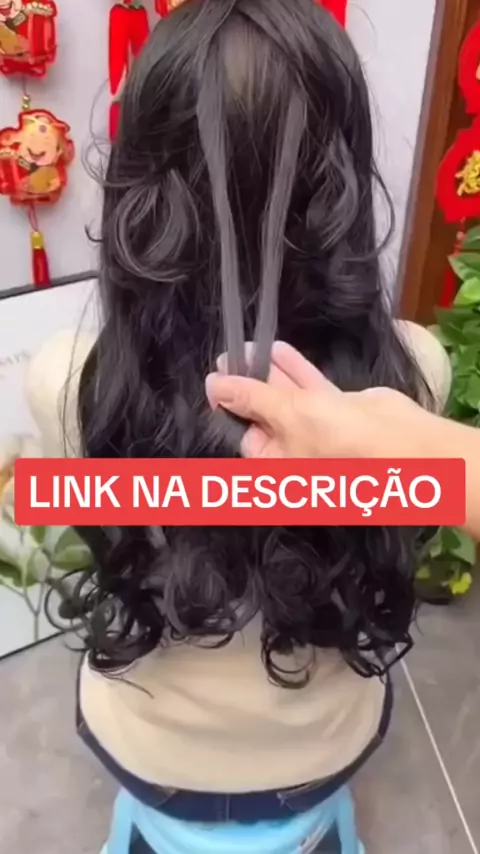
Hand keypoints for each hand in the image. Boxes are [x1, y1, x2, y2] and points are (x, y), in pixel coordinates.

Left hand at [205, 342, 436, 458]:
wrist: (400, 441)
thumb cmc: (335, 438)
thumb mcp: (285, 415)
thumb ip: (250, 397)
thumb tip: (214, 385)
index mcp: (275, 465)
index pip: (243, 434)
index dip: (229, 406)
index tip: (216, 378)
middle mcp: (292, 451)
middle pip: (262, 414)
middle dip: (246, 384)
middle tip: (226, 356)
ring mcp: (316, 430)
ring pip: (285, 398)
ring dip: (268, 373)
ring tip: (246, 346)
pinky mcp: (336, 411)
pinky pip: (309, 389)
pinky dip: (294, 370)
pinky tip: (276, 348)